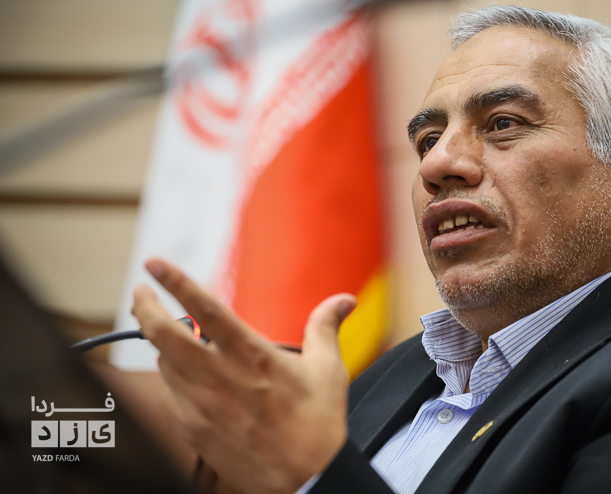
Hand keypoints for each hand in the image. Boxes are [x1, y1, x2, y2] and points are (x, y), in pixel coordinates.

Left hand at [131, 258, 355, 493]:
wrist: (306, 480)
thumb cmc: (318, 424)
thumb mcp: (328, 369)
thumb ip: (326, 327)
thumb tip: (345, 300)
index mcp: (252, 354)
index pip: (205, 308)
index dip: (175, 282)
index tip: (155, 263)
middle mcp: (220, 376)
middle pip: (163, 334)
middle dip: (145, 307)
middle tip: (140, 293)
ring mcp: (201, 405)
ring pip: (163, 363)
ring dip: (161, 344)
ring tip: (168, 336)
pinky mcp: (193, 429)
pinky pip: (169, 394)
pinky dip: (171, 378)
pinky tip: (183, 377)